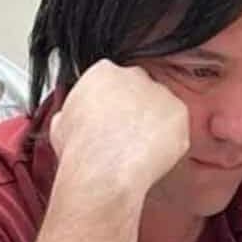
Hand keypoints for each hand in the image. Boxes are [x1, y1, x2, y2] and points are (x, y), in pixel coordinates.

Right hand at [50, 60, 189, 194]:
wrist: (104, 170)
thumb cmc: (82, 151)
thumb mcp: (61, 124)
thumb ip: (74, 111)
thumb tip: (71, 116)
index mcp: (103, 72)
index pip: (113, 80)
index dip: (113, 104)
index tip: (112, 120)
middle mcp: (134, 75)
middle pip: (139, 90)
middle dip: (136, 110)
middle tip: (127, 137)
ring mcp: (160, 92)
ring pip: (160, 108)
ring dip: (153, 126)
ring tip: (138, 151)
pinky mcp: (179, 112)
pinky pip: (177, 127)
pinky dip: (169, 141)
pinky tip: (152, 155)